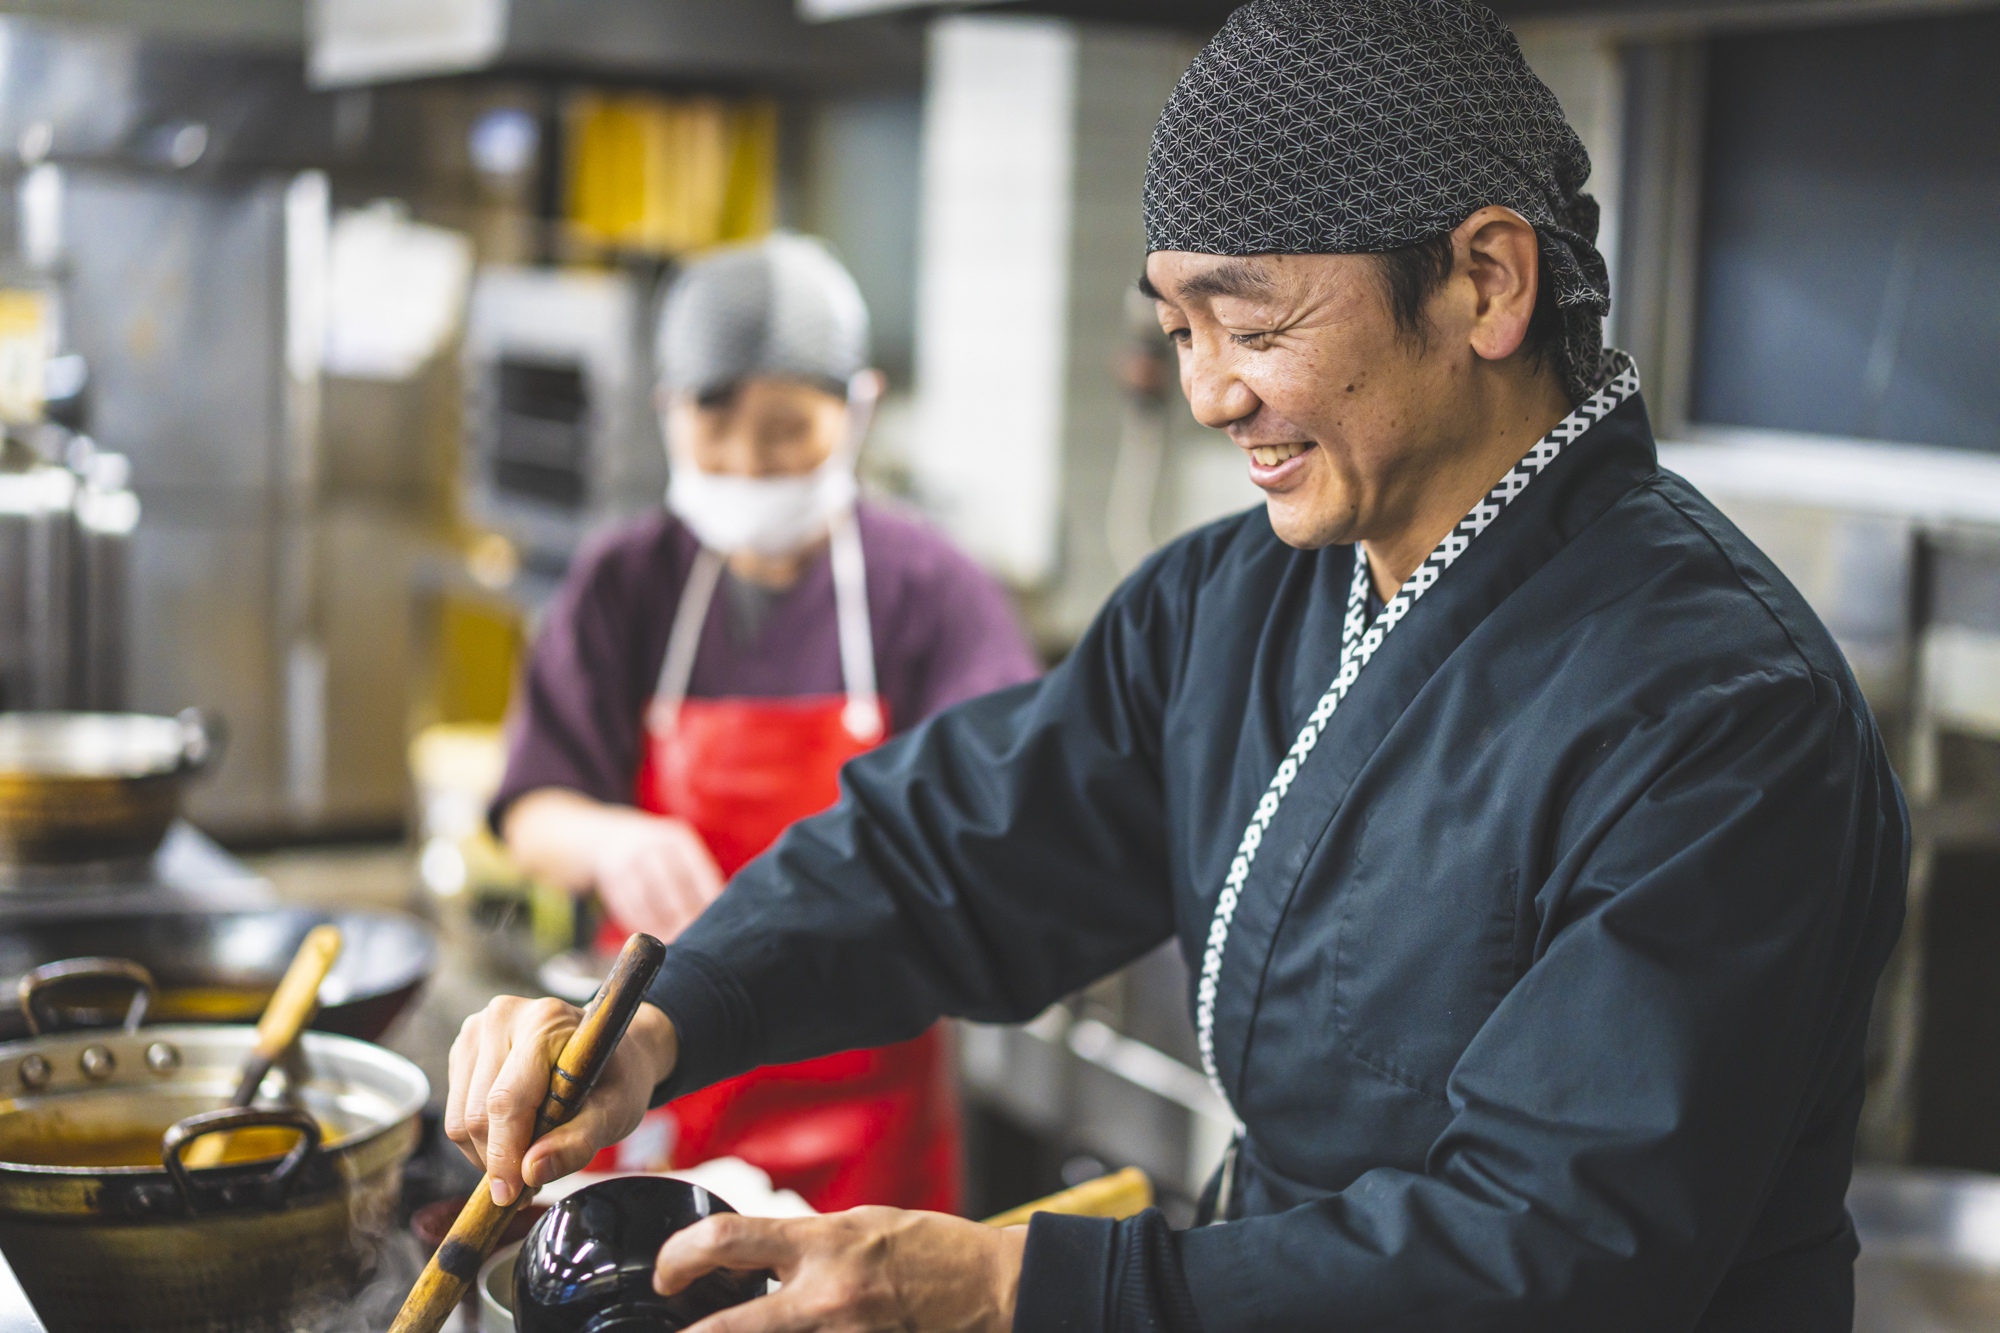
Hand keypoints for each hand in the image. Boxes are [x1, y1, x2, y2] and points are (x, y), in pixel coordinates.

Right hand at [444, 996, 678, 1204]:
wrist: (610, 1052)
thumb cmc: (615, 1079)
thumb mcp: (615, 1113)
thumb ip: (578, 1143)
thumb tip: (531, 1171)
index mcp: (545, 1021)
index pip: (506, 1100)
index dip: (504, 1155)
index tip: (509, 1196)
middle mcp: (503, 1016)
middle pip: (477, 1114)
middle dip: (500, 1160)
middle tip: (531, 1180)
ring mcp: (477, 1030)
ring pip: (459, 1119)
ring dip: (488, 1153)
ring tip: (528, 1155)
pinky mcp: (464, 1050)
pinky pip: (455, 1114)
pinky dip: (481, 1139)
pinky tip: (514, 1135)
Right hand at [592, 811, 726, 943]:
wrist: (611, 837)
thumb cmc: (661, 853)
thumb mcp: (679, 851)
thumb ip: (699, 875)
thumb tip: (720, 911)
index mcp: (677, 839)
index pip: (698, 871)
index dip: (708, 898)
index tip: (717, 921)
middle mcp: (653, 846)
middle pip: (674, 887)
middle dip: (686, 916)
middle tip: (697, 939)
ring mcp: (629, 862)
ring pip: (649, 901)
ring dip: (662, 926)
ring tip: (676, 941)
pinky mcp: (612, 880)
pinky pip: (630, 908)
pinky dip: (643, 925)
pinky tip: (654, 936)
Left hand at [655, 1208, 1025, 1332]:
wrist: (994, 1288)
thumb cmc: (930, 1248)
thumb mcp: (860, 1224)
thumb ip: (804, 1244)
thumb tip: (750, 1260)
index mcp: (823, 1243)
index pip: (727, 1240)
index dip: (680, 1257)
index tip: (667, 1273)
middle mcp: (825, 1295)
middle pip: (725, 1327)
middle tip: (679, 1329)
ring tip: (734, 1326)